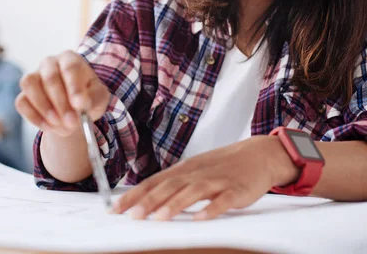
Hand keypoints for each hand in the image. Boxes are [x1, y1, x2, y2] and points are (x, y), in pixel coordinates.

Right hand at [15, 50, 109, 136]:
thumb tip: (81, 104)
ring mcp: (33, 76)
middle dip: (61, 103)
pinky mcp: (23, 93)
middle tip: (71, 122)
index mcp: (70, 59)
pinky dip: (34, 117)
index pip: (70, 67)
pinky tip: (49, 127)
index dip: (74, 87)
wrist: (74, 111)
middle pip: (50, 77)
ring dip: (44, 108)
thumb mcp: (99, 98)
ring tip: (59, 125)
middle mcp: (49, 63)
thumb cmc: (88, 98)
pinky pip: (21, 102)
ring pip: (30, 85)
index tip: (80, 105)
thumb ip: (94, 98)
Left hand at [113, 136, 299, 220]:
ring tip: (159, 218)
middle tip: (131, 215)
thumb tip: (144, 199)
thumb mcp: (194, 171)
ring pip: (192, 192)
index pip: (153, 182)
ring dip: (175, 204)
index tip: (114, 209)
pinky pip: (223, 200)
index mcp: (183, 170)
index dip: (134, 195)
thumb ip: (172, 184)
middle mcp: (196, 173)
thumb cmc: (222, 166)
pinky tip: (200, 218)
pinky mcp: (236, 190)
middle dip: (149, 200)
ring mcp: (217, 181)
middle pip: (169, 186)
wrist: (258, 154)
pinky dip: (211, 209)